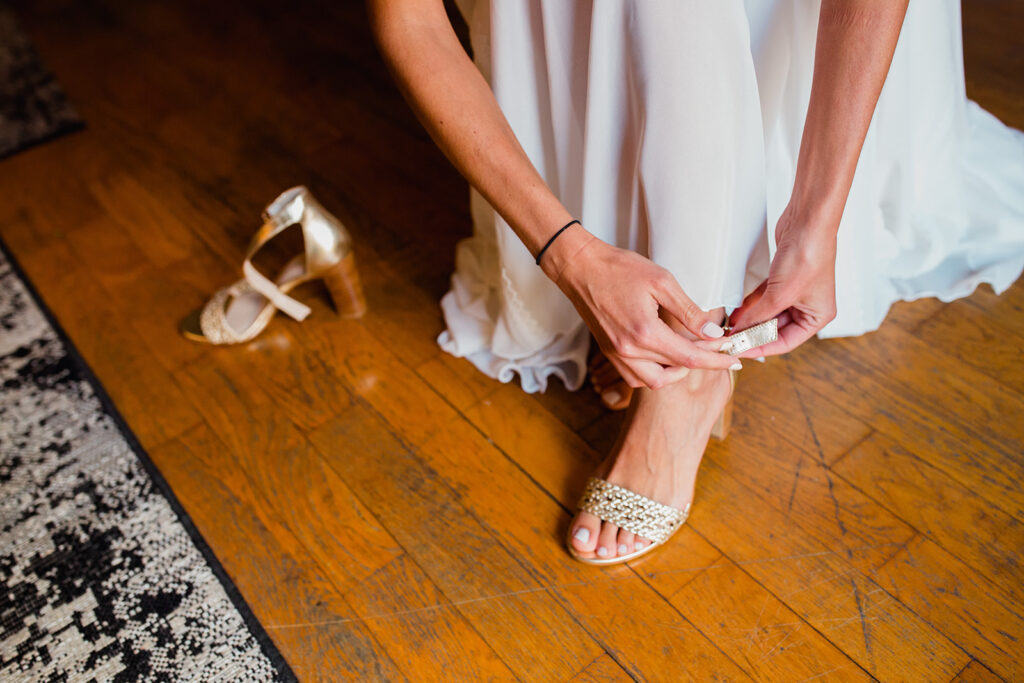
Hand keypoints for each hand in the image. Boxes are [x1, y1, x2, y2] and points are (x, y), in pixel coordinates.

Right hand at [548, 235, 739, 389]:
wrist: (580, 268)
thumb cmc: (619, 269)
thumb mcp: (661, 282)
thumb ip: (688, 311)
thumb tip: (711, 333)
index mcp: (644, 333)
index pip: (689, 358)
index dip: (716, 361)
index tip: (734, 359)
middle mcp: (628, 351)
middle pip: (674, 373)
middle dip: (698, 364)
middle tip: (711, 347)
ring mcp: (616, 354)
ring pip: (653, 382)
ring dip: (674, 372)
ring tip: (686, 352)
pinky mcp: (608, 352)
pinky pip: (635, 377)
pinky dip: (653, 372)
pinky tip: (662, 354)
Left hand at [728, 206, 838, 357]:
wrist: (807, 221)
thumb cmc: (808, 255)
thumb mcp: (780, 294)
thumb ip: (759, 317)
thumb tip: (740, 333)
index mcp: (817, 316)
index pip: (786, 342)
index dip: (761, 348)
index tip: (739, 351)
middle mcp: (808, 307)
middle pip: (775, 329)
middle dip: (752, 333)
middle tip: (730, 339)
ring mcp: (795, 293)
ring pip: (767, 315)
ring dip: (749, 321)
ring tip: (729, 328)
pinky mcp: (782, 280)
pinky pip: (763, 300)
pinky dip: (750, 306)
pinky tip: (736, 313)